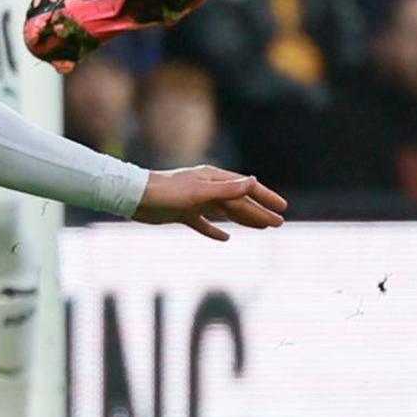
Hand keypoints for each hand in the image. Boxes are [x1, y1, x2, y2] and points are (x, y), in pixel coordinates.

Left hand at [132, 165, 288, 240]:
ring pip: (225, 212)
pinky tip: (225, 238)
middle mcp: (207, 187)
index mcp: (214, 178)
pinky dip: (215, 230)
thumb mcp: (200, 192)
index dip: (265, 197)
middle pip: (239, 201)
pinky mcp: (183, 214)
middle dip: (259, 212)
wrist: (133, 197)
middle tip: (279, 224)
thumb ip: (227, 189)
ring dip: (244, 220)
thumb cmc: (166, 192)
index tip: (282, 208)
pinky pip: (204, 223)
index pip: (247, 187)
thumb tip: (253, 180)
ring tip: (261, 228)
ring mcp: (195, 201)